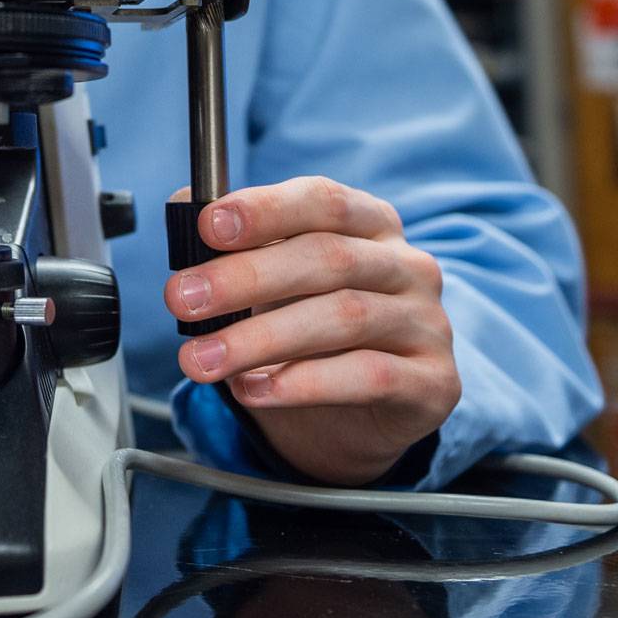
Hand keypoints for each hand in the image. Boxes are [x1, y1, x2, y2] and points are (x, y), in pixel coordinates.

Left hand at [164, 177, 458, 485]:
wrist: (358, 417)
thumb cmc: (312, 332)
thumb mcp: (271, 283)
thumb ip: (235, 244)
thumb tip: (184, 204)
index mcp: (369, 222)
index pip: (322, 200)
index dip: (264, 210)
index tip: (207, 226)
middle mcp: (406, 265)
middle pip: (327, 258)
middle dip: (244, 277)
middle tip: (183, 299)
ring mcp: (427, 322)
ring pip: (343, 317)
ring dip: (260, 338)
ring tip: (203, 358)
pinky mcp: (434, 382)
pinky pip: (368, 375)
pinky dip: (303, 383)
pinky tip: (253, 389)